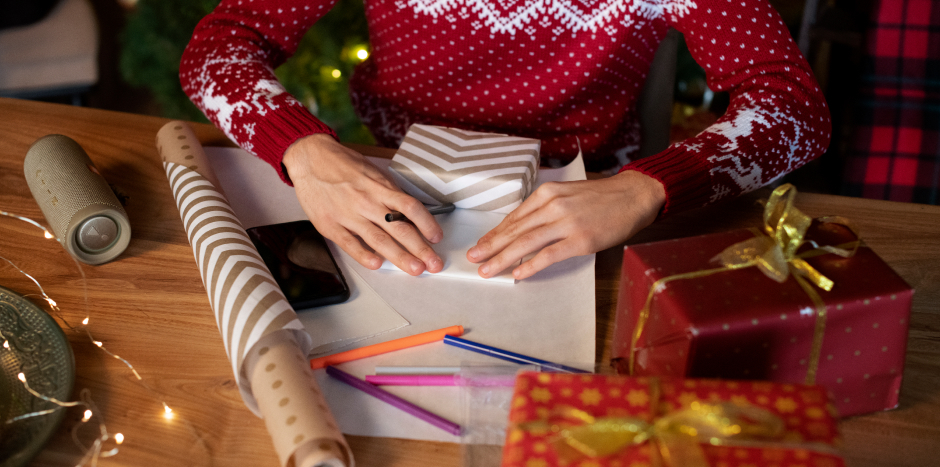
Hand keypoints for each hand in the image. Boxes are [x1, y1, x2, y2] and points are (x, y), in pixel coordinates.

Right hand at [283, 134, 443, 274]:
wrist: (310, 157)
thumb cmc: (342, 164)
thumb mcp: (372, 172)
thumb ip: (389, 192)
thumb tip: (409, 212)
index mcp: (380, 187)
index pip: (410, 207)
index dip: (427, 223)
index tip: (437, 237)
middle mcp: (367, 201)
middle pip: (399, 228)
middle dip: (420, 249)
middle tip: (434, 263)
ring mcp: (348, 214)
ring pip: (379, 239)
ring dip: (399, 257)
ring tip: (415, 269)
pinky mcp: (330, 224)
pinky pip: (350, 243)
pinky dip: (364, 255)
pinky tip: (376, 264)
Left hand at [466, 170, 665, 279]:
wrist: (633, 195)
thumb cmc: (601, 198)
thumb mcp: (567, 194)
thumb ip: (545, 209)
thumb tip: (523, 229)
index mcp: (547, 194)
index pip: (514, 217)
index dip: (494, 233)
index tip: (481, 245)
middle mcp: (552, 206)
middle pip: (514, 230)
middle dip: (491, 246)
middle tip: (473, 259)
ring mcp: (566, 223)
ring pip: (525, 243)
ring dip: (502, 258)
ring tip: (487, 270)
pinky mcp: (580, 240)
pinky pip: (548, 255)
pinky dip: (530, 265)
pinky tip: (517, 274)